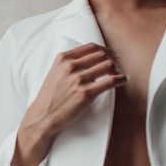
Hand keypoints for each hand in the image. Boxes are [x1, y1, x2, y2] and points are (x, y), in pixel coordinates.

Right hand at [11, 43, 126, 165]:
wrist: (42, 118)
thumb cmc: (49, 97)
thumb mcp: (55, 72)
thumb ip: (69, 63)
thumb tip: (91, 58)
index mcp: (63, 59)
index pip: (91, 47)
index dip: (105, 49)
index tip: (111, 54)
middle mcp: (71, 66)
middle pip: (101, 55)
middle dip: (112, 59)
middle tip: (117, 64)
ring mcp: (78, 80)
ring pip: (108, 65)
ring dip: (117, 69)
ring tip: (119, 74)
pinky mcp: (86, 94)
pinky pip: (110, 81)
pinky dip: (121, 79)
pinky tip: (124, 80)